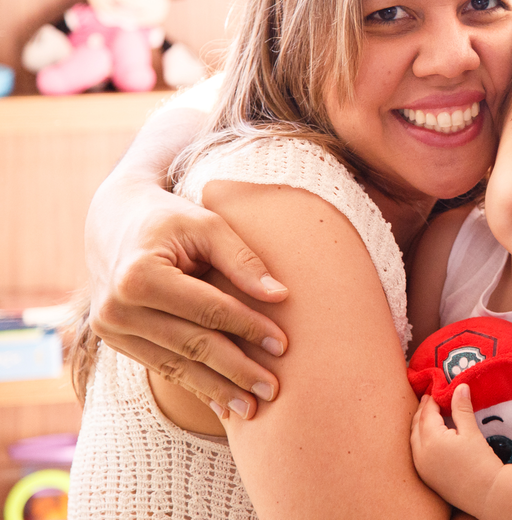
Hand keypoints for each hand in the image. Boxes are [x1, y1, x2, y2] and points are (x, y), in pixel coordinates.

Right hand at [86, 168, 289, 418]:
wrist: (113, 222)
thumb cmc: (170, 220)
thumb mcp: (207, 225)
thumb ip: (242, 260)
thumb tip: (280, 296)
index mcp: (138, 275)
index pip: (207, 309)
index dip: (248, 327)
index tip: (283, 345)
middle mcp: (117, 308)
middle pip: (191, 344)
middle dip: (236, 370)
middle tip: (273, 390)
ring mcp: (111, 330)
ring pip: (176, 365)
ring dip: (216, 389)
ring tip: (252, 409)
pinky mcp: (115, 342)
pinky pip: (162, 368)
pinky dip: (194, 385)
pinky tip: (221, 403)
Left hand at [410, 385, 503, 512]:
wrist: (486, 494)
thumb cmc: (480, 462)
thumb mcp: (471, 431)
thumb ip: (462, 408)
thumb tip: (459, 386)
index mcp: (431, 440)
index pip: (427, 413)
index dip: (431, 400)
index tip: (436, 390)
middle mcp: (420, 454)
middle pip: (416, 426)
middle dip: (422, 411)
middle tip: (429, 399)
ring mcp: (421, 467)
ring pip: (414, 440)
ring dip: (419, 425)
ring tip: (428, 415)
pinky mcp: (426, 477)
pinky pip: (417, 453)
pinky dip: (420, 440)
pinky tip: (429, 437)